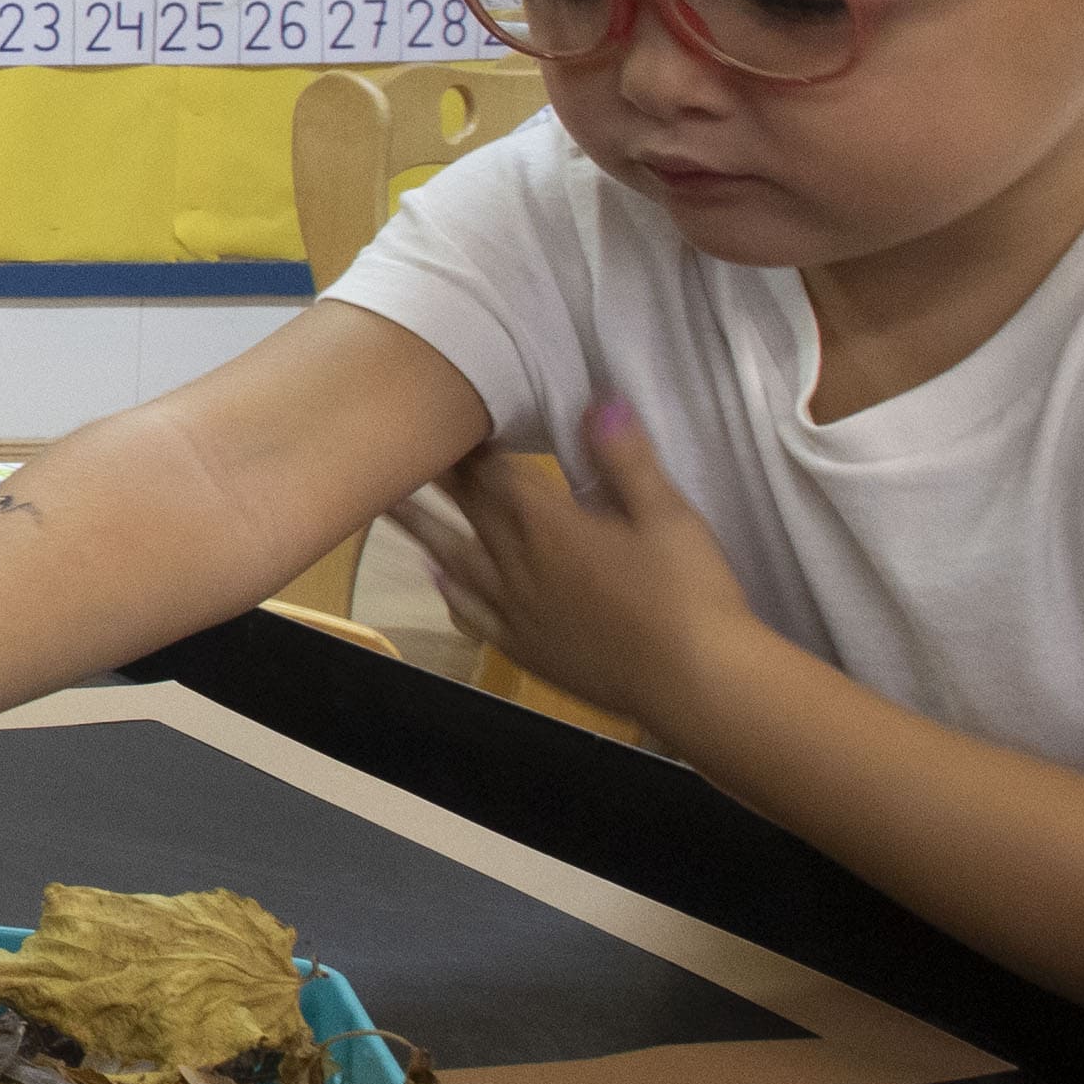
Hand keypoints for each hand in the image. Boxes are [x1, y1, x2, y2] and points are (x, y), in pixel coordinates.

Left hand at [390, 398, 758, 732]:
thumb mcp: (668, 513)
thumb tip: (596, 400)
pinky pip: (474, 615)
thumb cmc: (689, 593)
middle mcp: (518, 565)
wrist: (694, 683)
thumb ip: (624, 457)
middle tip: (399, 450)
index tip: (447, 418)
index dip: (469, 446)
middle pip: (466, 511)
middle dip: (437, 478)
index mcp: (548, 524)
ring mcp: (516, 611)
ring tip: (389, 508)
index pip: (492, 473)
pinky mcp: (526, 650)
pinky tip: (441, 582)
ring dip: (422, 530)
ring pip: (454, 560)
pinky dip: (452, 594)